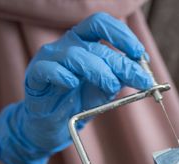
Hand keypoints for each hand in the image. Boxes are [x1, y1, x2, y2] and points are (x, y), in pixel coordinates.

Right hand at [0, 12, 152, 163]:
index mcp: (84, 41)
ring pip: (75, 55)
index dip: (122, 35)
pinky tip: (72, 84)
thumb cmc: (80, 99)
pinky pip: (48, 69)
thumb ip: (122, 77)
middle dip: (121, 63)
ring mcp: (49, 58)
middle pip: (96, 45)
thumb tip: (143, 74)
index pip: (102, 24)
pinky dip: (62, 75)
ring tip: (110, 87)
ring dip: (99, 71)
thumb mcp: (107, 87)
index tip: (140, 54)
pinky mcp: (35, 76)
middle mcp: (67, 44)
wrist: (55, 124)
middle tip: (140, 80)